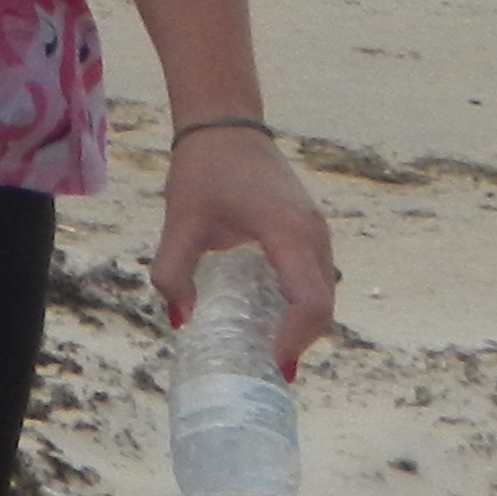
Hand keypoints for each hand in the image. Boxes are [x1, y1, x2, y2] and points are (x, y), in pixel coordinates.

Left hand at [150, 126, 339, 375]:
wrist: (226, 126)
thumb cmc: (204, 170)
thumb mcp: (180, 222)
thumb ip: (173, 272)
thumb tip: (182, 319)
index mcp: (288, 232)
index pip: (309, 300)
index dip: (296, 338)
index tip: (272, 363)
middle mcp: (313, 235)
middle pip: (323, 304)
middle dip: (300, 340)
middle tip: (267, 368)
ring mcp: (317, 233)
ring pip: (322, 293)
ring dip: (301, 325)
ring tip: (266, 349)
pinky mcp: (310, 232)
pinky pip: (315, 278)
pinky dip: (300, 304)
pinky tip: (268, 318)